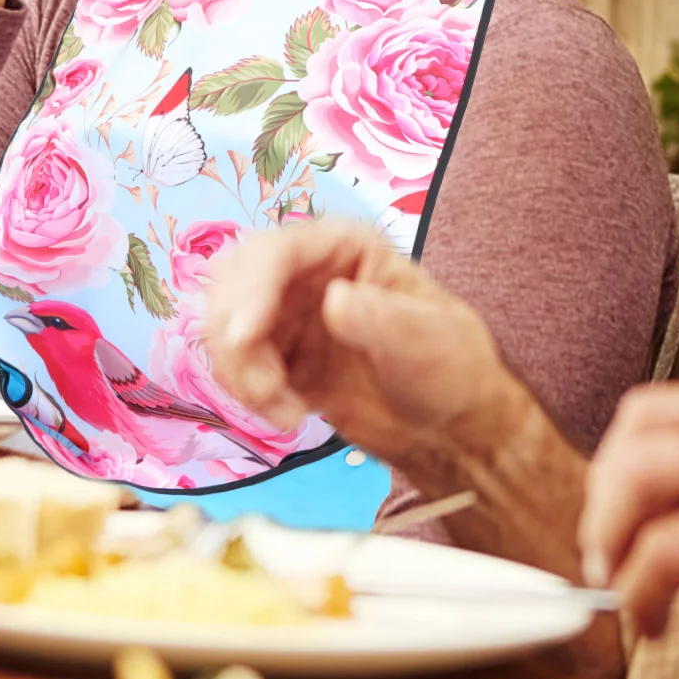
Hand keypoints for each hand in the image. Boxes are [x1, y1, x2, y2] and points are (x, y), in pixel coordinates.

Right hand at [204, 220, 519, 472]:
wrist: (449, 430)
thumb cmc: (452, 368)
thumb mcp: (428, 339)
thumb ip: (381, 318)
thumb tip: (332, 301)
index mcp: (345, 248)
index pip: (278, 251)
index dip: (251, 288)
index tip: (244, 337)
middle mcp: (308, 273)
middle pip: (234, 280)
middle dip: (234, 333)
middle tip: (263, 387)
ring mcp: (288, 315)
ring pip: (225, 323)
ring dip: (238, 369)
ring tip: (283, 411)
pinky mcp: (278, 357)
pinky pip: (236, 362)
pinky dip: (244, 390)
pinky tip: (286, 415)